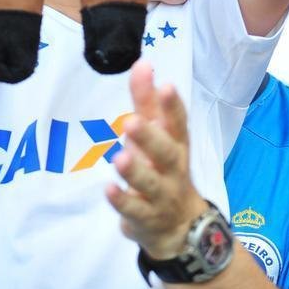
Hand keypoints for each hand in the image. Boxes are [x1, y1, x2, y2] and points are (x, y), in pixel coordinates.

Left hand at [106, 62, 207, 259]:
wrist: (180, 225)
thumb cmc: (163, 167)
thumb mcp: (158, 134)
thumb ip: (147, 100)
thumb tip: (143, 62)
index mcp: (177, 144)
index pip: (178, 123)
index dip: (173, 106)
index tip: (167, 85)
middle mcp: (172, 168)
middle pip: (165, 152)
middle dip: (151, 137)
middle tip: (132, 122)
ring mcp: (161, 194)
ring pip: (149, 183)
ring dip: (135, 171)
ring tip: (120, 157)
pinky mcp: (146, 217)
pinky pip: (134, 210)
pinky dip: (122, 200)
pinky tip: (108, 189)